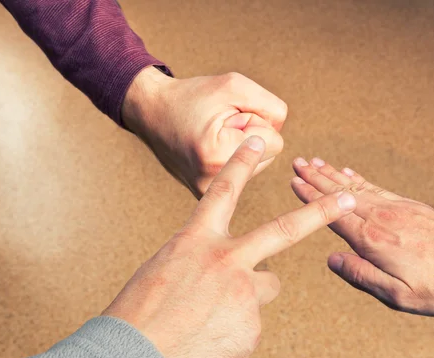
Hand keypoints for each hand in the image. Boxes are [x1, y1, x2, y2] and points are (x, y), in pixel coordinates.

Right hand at [102, 139, 355, 357]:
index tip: (257, 141)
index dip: (241, 164)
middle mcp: (225, 260)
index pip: (223, 192)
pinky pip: (251, 324)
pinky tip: (210, 344)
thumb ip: (199, 265)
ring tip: (215, 319)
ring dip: (250, 297)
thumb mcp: (163, 275)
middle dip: (320, 211)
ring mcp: (243, 294)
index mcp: (195, 242)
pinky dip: (234, 333)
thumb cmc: (138, 320)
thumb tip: (222, 277)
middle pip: (285, 229)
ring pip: (265, 286)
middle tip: (346, 198)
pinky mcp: (252, 327)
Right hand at [122, 67, 287, 196]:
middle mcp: (211, 183)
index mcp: (217, 156)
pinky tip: (210, 148)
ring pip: (256, 165)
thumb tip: (282, 135)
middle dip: (250, 136)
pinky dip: (233, 158)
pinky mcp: (206, 195)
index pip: (275, 143)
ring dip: (242, 147)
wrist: (151, 112)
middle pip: (268, 156)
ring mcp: (207, 193)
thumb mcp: (236, 86)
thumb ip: (271, 108)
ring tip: (212, 135)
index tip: (227, 117)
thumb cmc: (193, 96)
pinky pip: (242, 174)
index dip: (255, 121)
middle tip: (218, 126)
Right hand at [290, 157, 433, 316]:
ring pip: (358, 186)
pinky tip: (349, 173)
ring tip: (316, 162)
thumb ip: (362, 275)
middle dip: (317, 177)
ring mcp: (399, 208)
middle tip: (298, 162)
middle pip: (342, 193)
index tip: (294, 181)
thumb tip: (332, 260)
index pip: (334, 213)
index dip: (312, 196)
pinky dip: (359, 179)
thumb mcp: (397, 294)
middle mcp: (382, 217)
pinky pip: (378, 188)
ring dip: (333, 174)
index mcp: (374, 240)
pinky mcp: (412, 206)